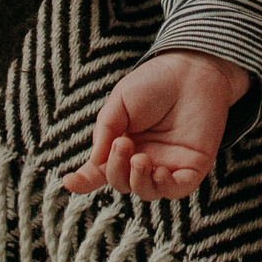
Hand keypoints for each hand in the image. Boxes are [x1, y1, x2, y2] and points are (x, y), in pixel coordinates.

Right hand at [60, 49, 250, 200]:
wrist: (193, 69)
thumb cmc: (156, 82)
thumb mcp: (120, 102)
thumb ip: (105, 131)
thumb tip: (95, 164)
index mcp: (122, 144)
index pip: (100, 170)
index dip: (83, 180)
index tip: (68, 181)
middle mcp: (142, 158)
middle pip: (121, 182)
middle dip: (116, 169)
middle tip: (123, 143)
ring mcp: (167, 164)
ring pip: (146, 192)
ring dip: (137, 181)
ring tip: (139, 158)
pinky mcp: (191, 167)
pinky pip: (176, 190)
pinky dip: (163, 187)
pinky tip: (158, 170)